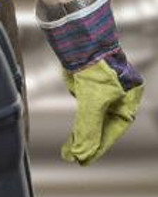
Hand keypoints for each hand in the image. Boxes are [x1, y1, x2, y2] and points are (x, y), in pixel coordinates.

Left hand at [35, 0, 143, 164]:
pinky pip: (82, 105)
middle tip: (72, 157)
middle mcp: (117, 95)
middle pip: (102, 125)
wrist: (80, 36)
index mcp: (128, 99)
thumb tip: (80, 154)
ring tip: (69, 150)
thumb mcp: (93, 100)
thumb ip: (88, 128)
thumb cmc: (94, 65)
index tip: (84, 160)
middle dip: (88, 142)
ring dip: (81, 133)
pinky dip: (78, 118)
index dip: (98, 147)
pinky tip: (72, 131)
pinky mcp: (86, 80)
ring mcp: (101, 88)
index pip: (113, 130)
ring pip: (91, 116)